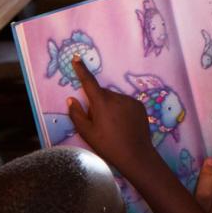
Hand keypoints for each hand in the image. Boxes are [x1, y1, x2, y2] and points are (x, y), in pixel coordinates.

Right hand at [67, 56, 154, 173]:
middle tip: (98, 122)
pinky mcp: (140, 105)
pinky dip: (121, 110)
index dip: (81, 69)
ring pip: (114, 99)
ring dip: (110, 107)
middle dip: (97, 103)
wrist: (136, 154)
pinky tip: (123, 125)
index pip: (89, 81)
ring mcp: (130, 100)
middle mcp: (117, 96)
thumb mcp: (87, 132)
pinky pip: (126, 103)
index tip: (77, 58)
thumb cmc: (108, 145)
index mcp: (102, 102)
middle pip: (102, 94)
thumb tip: (71, 99)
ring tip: (113, 126)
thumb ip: (77, 114)